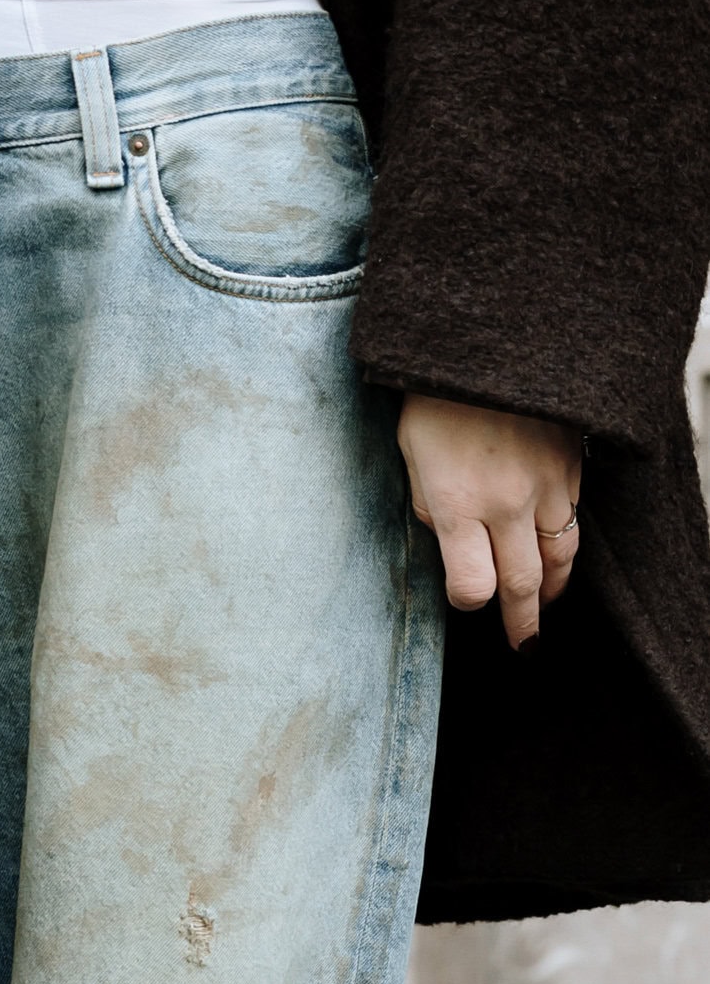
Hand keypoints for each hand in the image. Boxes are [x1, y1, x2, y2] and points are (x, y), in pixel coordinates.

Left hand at [397, 395, 581, 649]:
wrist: (487, 338)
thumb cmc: (435, 400)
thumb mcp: (412, 460)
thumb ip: (432, 511)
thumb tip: (453, 551)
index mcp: (458, 505)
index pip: (473, 588)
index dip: (469, 601)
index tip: (467, 597)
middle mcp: (506, 502)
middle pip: (522, 584)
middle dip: (522, 621)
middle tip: (523, 645)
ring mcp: (545, 482)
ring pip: (559, 556)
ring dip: (553, 588)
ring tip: (545, 604)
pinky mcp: (570, 462)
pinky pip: (572, 517)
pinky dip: (564, 542)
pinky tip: (555, 551)